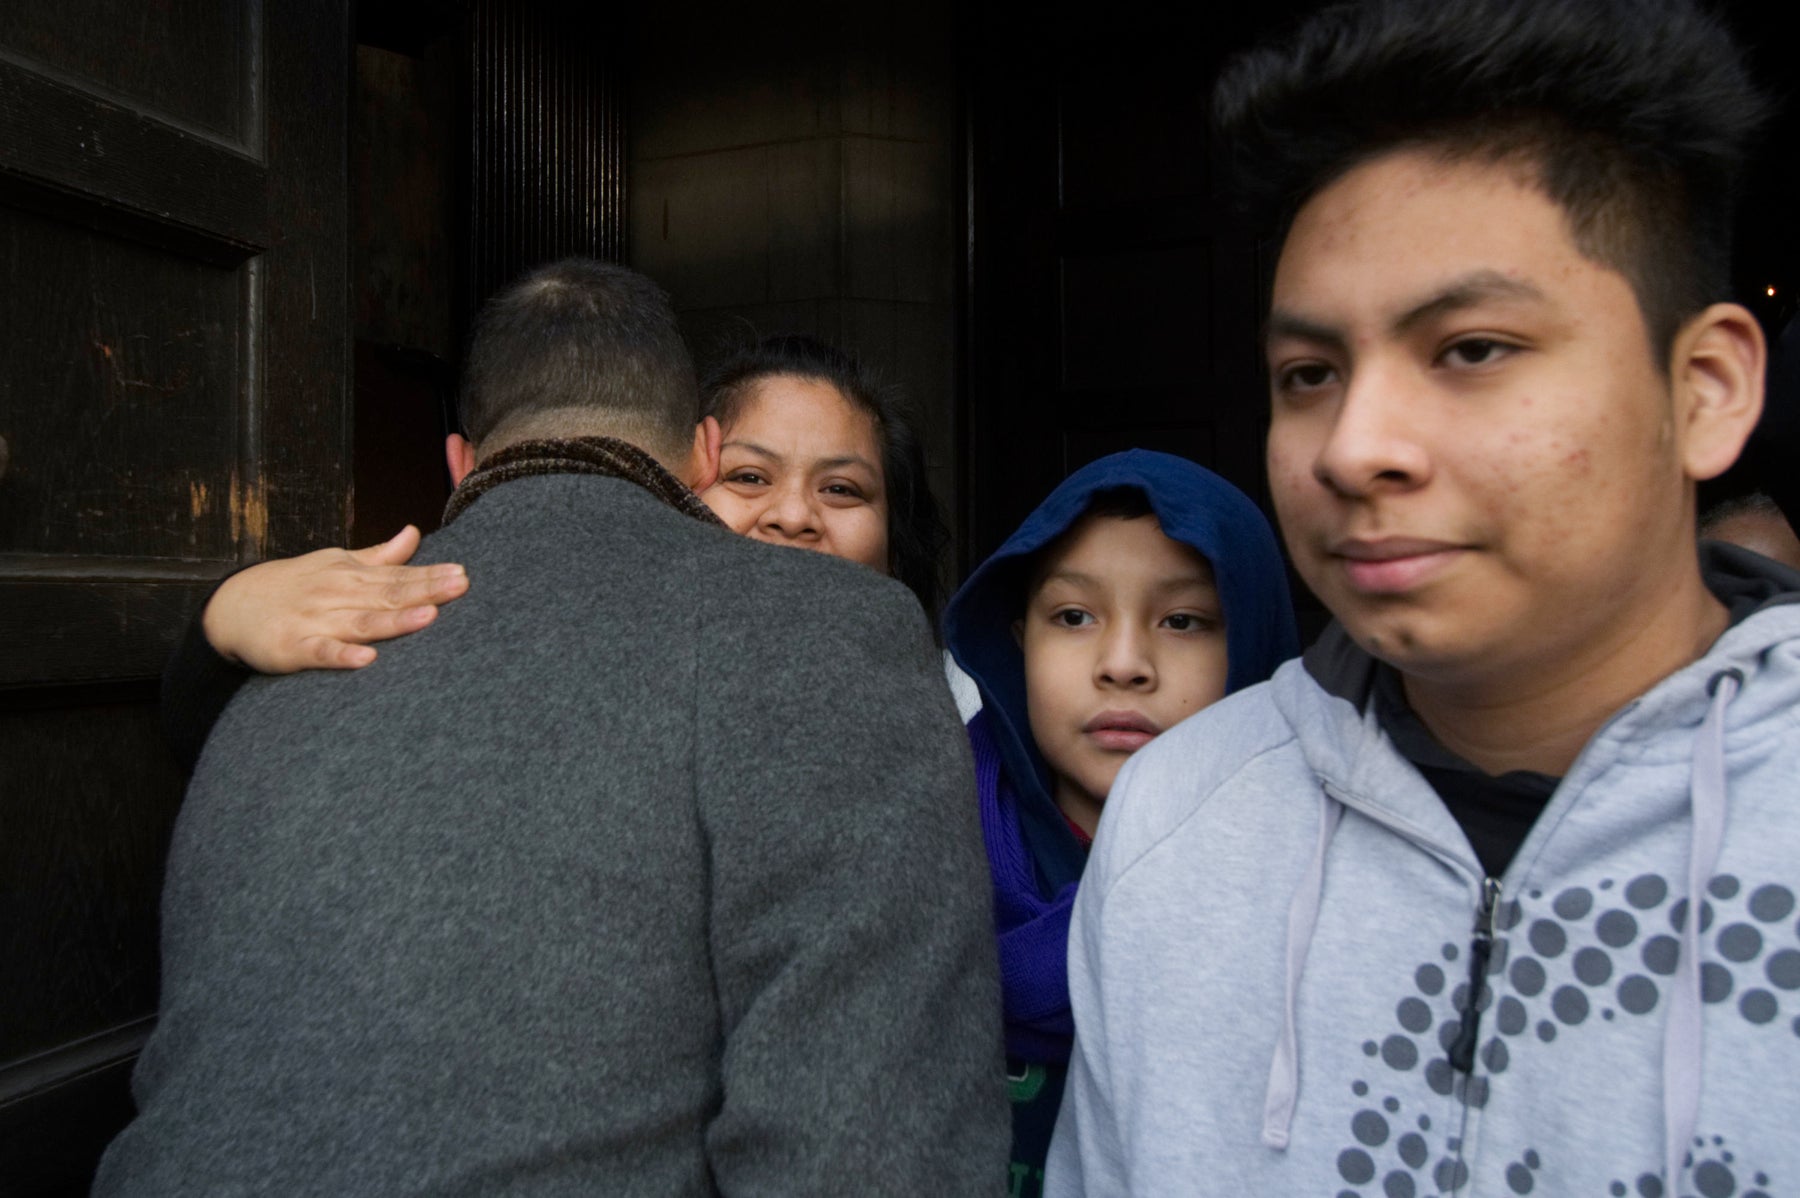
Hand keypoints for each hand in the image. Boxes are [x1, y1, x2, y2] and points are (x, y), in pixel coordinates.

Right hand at [202, 526, 468, 672]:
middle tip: (461, 586)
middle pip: (387, 595)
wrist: (231, 607)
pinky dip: (342, 655)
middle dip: (425, 591)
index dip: (430, 575)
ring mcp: (314, 621)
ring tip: (429, 616)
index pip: (397, 575)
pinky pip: (321, 653)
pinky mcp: (292, 648)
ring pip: (361, 622)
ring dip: (395, 621)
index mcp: (350, 575)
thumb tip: (415, 533)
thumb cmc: (294, 586)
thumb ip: (379, 556)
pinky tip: (367, 659)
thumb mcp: (335, 563)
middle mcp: (336, 594)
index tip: (463, 574)